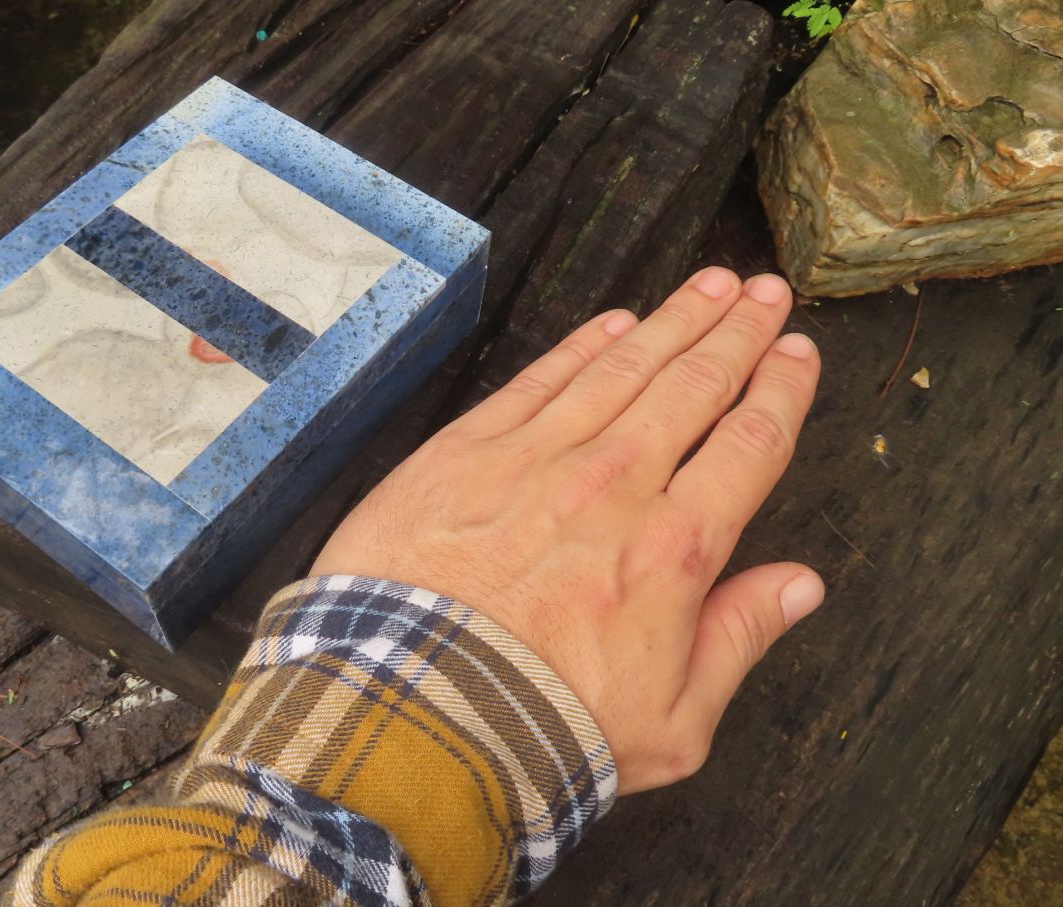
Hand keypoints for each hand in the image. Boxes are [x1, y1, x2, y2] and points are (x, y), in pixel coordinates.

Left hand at [313, 268, 822, 794]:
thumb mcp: (671, 721)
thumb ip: (739, 640)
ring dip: (671, 321)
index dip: (780, 391)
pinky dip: (581, 345)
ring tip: (707, 285)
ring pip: (621, 368)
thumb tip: (801, 584)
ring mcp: (536, 459)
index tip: (797, 353)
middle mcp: (613, 485)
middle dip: (736, 332)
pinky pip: (539, 380)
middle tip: (765, 292)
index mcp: (674, 548)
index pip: (748, 447)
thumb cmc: (542, 730)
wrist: (411, 714)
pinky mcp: (466, 451)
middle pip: (692, 387)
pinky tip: (611, 323)